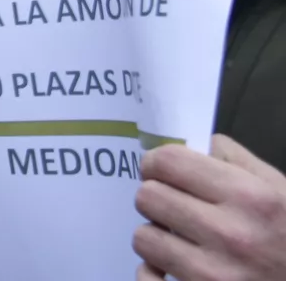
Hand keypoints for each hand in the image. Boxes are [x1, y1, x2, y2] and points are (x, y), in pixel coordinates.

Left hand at [133, 134, 285, 280]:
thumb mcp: (283, 192)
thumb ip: (239, 162)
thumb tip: (198, 146)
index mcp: (250, 198)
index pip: (168, 161)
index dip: (156, 162)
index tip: (159, 169)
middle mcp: (230, 234)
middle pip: (147, 196)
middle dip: (156, 197)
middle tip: (172, 205)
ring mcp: (214, 274)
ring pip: (143, 238)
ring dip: (157, 236)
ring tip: (179, 239)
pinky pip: (146, 278)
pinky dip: (152, 272)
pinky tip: (170, 267)